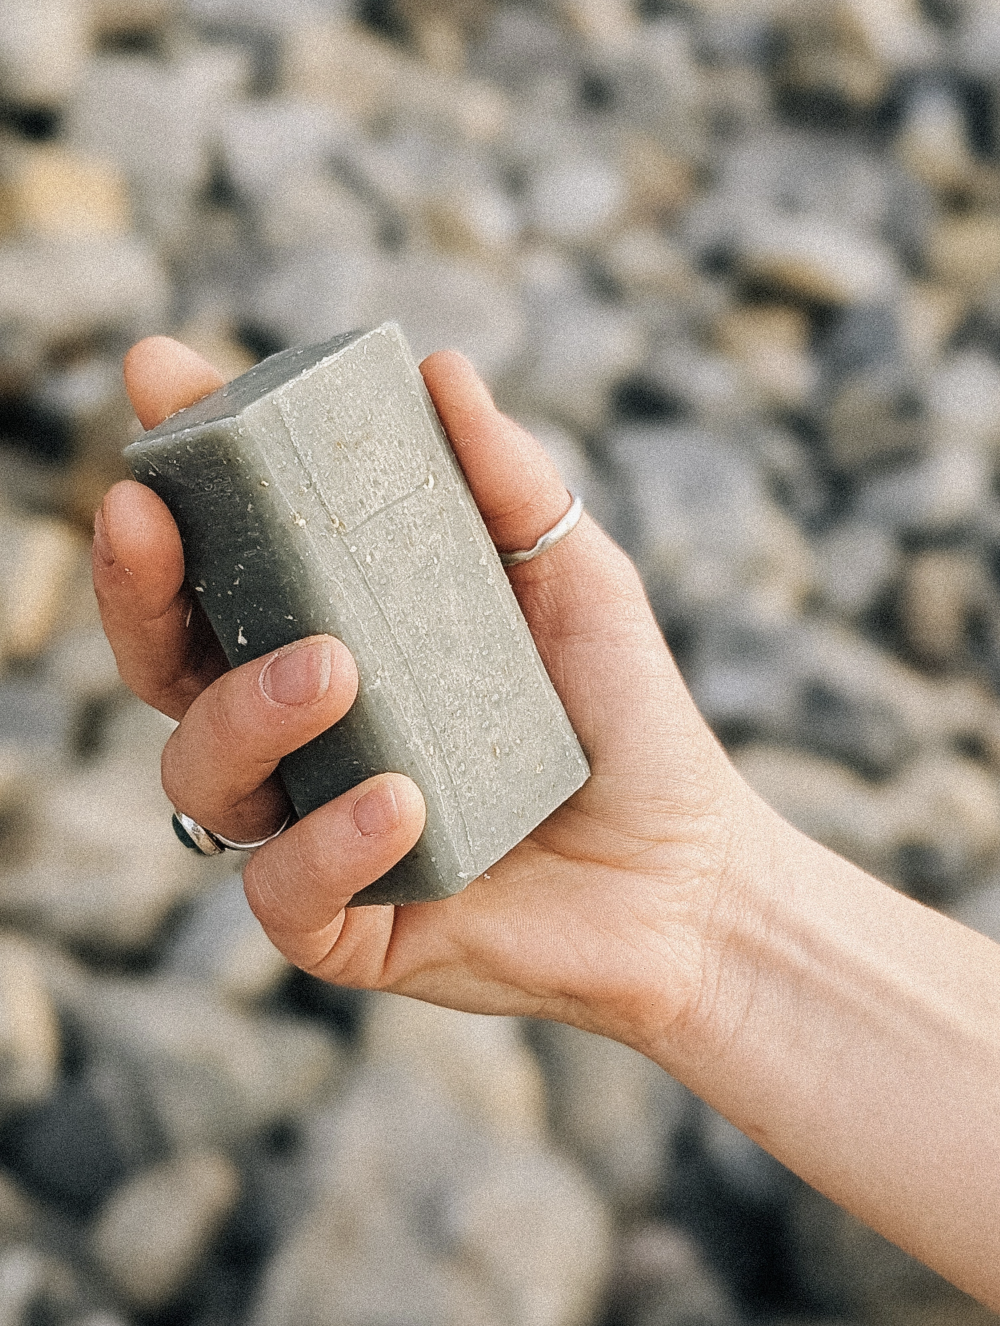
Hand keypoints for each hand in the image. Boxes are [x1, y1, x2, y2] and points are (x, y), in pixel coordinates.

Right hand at [93, 336, 750, 1050]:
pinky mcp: (349, 926)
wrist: (691, 872)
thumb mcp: (574, 579)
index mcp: (334, 641)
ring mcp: (314, 830)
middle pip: (167, 665)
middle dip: (136, 586)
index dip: (180, 478)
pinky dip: (324, 843)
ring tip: (332, 669)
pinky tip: (396, 800)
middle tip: (148, 513)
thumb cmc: (624, 717)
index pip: (225, 562)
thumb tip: (439, 370)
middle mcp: (302, 736)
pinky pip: (283, 892)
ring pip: (201, 778)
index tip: (159, 381)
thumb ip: (508, 481)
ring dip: (241, 715)